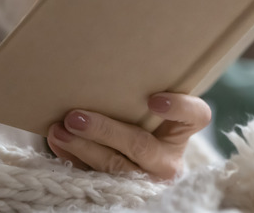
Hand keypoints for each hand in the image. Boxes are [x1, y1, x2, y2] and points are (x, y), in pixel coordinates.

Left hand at [46, 92, 211, 179]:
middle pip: (140, 145)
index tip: (153, 99)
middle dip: (105, 131)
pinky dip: (71, 159)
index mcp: (180, 133)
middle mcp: (167, 160)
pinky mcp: (120, 190)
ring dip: (82, 147)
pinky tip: (57, 143)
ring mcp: (143, 178)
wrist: (138, 166)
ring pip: (114, 167)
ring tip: (59, 130)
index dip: (179, 108)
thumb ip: (136, 94)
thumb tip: (98, 63)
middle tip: (76, 117)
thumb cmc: (141, 123)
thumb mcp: (149, 111)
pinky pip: (93, 177)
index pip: (195, 117)